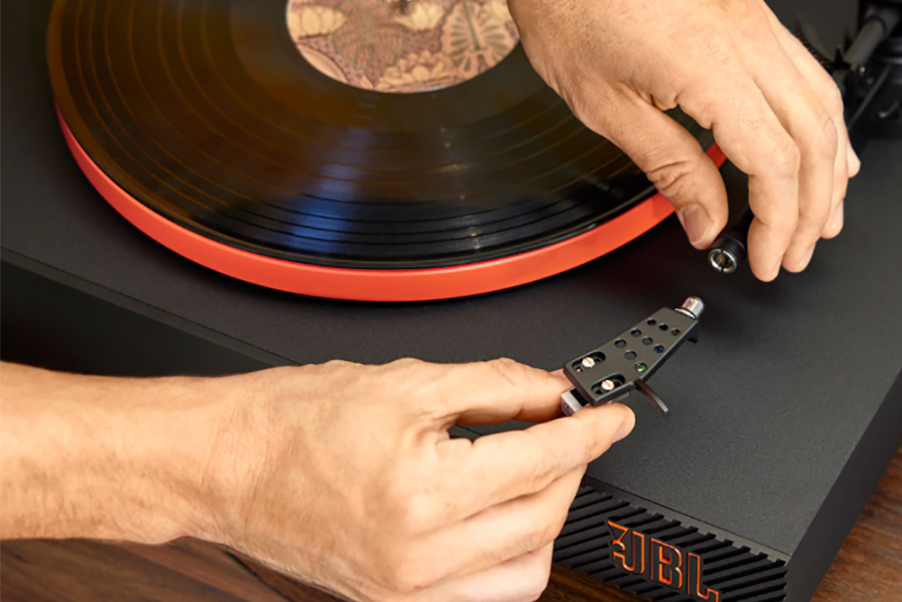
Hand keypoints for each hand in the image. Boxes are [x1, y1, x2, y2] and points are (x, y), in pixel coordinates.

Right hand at [203, 359, 632, 601]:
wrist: (228, 463)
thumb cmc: (295, 422)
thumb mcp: (408, 383)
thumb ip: (497, 386)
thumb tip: (552, 390)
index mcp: (423, 493)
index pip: (543, 462)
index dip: (590, 431)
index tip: (611, 417)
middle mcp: (418, 555)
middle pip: (544, 516)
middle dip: (570, 466)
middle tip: (567, 427)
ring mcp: (406, 591)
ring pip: (526, 571)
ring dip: (547, 520)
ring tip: (535, 474)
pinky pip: (485, 597)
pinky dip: (510, 561)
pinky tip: (503, 521)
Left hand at [497, 0, 858, 280]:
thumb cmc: (568, 1)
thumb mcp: (606, 106)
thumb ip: (670, 170)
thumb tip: (704, 221)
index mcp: (710, 64)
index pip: (775, 164)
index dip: (778, 223)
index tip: (767, 258)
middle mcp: (746, 35)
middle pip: (814, 139)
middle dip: (812, 207)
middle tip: (796, 250)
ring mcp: (754, 16)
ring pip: (822, 103)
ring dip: (831, 166)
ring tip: (823, 213)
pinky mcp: (749, 8)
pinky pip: (806, 71)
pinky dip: (820, 119)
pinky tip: (823, 144)